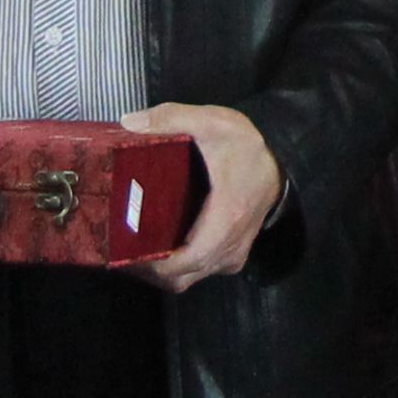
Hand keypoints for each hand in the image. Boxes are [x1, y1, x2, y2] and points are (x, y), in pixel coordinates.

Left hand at [120, 103, 284, 290]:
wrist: (280, 163)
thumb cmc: (247, 147)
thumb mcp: (213, 121)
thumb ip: (171, 118)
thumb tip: (127, 124)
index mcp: (225, 219)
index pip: (186, 261)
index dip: (152, 265)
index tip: (122, 251)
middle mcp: (228, 247)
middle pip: (180, 278)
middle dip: (146, 270)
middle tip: (117, 249)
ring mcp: (231, 256)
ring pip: (188, 280)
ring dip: (159, 272)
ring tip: (130, 248)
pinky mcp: (231, 257)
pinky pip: (199, 273)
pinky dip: (175, 268)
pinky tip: (155, 246)